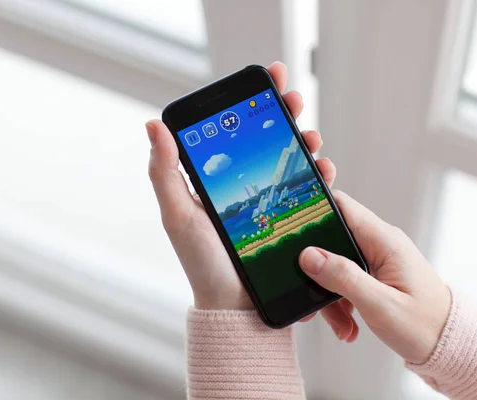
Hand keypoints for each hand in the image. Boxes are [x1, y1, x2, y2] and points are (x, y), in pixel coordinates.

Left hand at [146, 62, 347, 316]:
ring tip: (311, 137)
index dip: (252, 103)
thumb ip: (165, 173)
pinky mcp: (290, 218)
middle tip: (293, 98)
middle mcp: (243, 186)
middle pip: (267, 140)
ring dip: (304, 142)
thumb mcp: (179, 215)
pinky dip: (319, 175)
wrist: (236, 307)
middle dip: (283, 114)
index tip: (266, 78)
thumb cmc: (203, 263)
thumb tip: (153, 125)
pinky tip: (324, 168)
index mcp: (216, 180)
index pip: (235, 131)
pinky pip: (307, 190)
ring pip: (290, 161)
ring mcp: (269, 201)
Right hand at [298, 191, 451, 363]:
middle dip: (315, 268)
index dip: (312, 208)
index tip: (287, 224)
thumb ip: (344, 278)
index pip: (342, 206)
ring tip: (339, 324)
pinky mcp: (374, 276)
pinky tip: (346, 325)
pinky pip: (345, 281)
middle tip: (305, 293)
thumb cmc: (426, 325)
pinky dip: (339, 302)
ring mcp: (376, 260)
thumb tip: (309, 256)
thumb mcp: (381, 305)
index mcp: (384, 240)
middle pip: (331, 239)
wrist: (450, 345)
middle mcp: (379, 244)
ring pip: (334, 265)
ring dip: (328, 294)